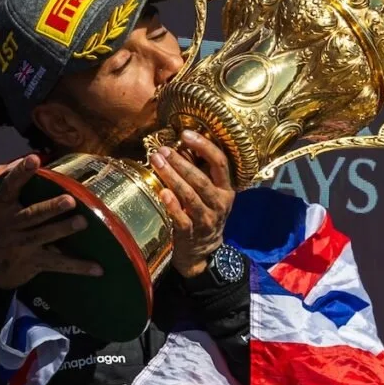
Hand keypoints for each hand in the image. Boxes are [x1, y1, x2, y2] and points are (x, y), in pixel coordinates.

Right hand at [0, 155, 103, 289]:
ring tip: (83, 222)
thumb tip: (19, 159)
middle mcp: (12, 224)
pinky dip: (78, 267)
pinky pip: (58, 264)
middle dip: (51, 207)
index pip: (10, 186)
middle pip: (33, 214)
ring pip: (46, 236)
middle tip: (70, 200)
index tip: (34, 159)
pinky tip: (98, 269)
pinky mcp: (34, 262)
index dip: (21, 172)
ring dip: (64, 230)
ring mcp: (23, 245)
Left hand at [149, 130, 235, 277]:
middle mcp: (219, 203)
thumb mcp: (209, 193)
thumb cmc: (204, 213)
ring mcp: (206, 219)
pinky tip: (162, 192)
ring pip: (190, 195)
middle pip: (201, 179)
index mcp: (226, 188)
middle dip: (180, 162)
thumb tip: (181, 145)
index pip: (220, 162)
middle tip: (162, 150)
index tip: (186, 134)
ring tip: (157, 162)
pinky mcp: (191, 233)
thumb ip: (198, 171)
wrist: (203, 250)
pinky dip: (172, 205)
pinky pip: (182, 217)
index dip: (204, 146)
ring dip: (172, 177)